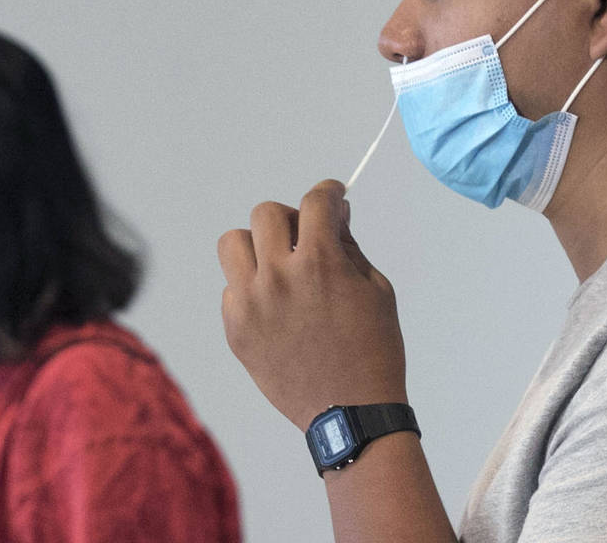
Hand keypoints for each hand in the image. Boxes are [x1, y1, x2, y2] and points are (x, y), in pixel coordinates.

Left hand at [219, 179, 406, 429]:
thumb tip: (334, 217)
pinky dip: (250, 289)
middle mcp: (278, 277)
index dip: (328, 192)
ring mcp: (251, 304)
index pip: (315, 203)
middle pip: (266, 214)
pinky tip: (275, 307)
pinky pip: (230, 289)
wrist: (350, 413)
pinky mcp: (235, 330)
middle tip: (305, 236)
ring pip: (233, 243)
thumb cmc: (373, 350)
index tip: (333, 196)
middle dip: (291, 218)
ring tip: (278, 266)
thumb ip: (349, 247)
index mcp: (319, 263)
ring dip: (258, 246)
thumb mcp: (376, 290)